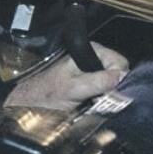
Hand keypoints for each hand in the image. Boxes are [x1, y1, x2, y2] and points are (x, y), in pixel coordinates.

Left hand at [4, 42, 128, 110]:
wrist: (31, 100)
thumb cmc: (46, 92)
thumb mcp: (74, 88)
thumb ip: (98, 81)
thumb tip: (121, 77)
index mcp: (92, 51)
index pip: (120, 63)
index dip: (118, 79)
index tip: (109, 92)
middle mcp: (94, 58)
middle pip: (118, 74)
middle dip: (112, 88)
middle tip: (98, 99)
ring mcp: (93, 69)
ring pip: (114, 83)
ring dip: (106, 94)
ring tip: (91, 101)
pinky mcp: (91, 81)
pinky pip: (106, 89)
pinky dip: (101, 98)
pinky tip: (90, 102)